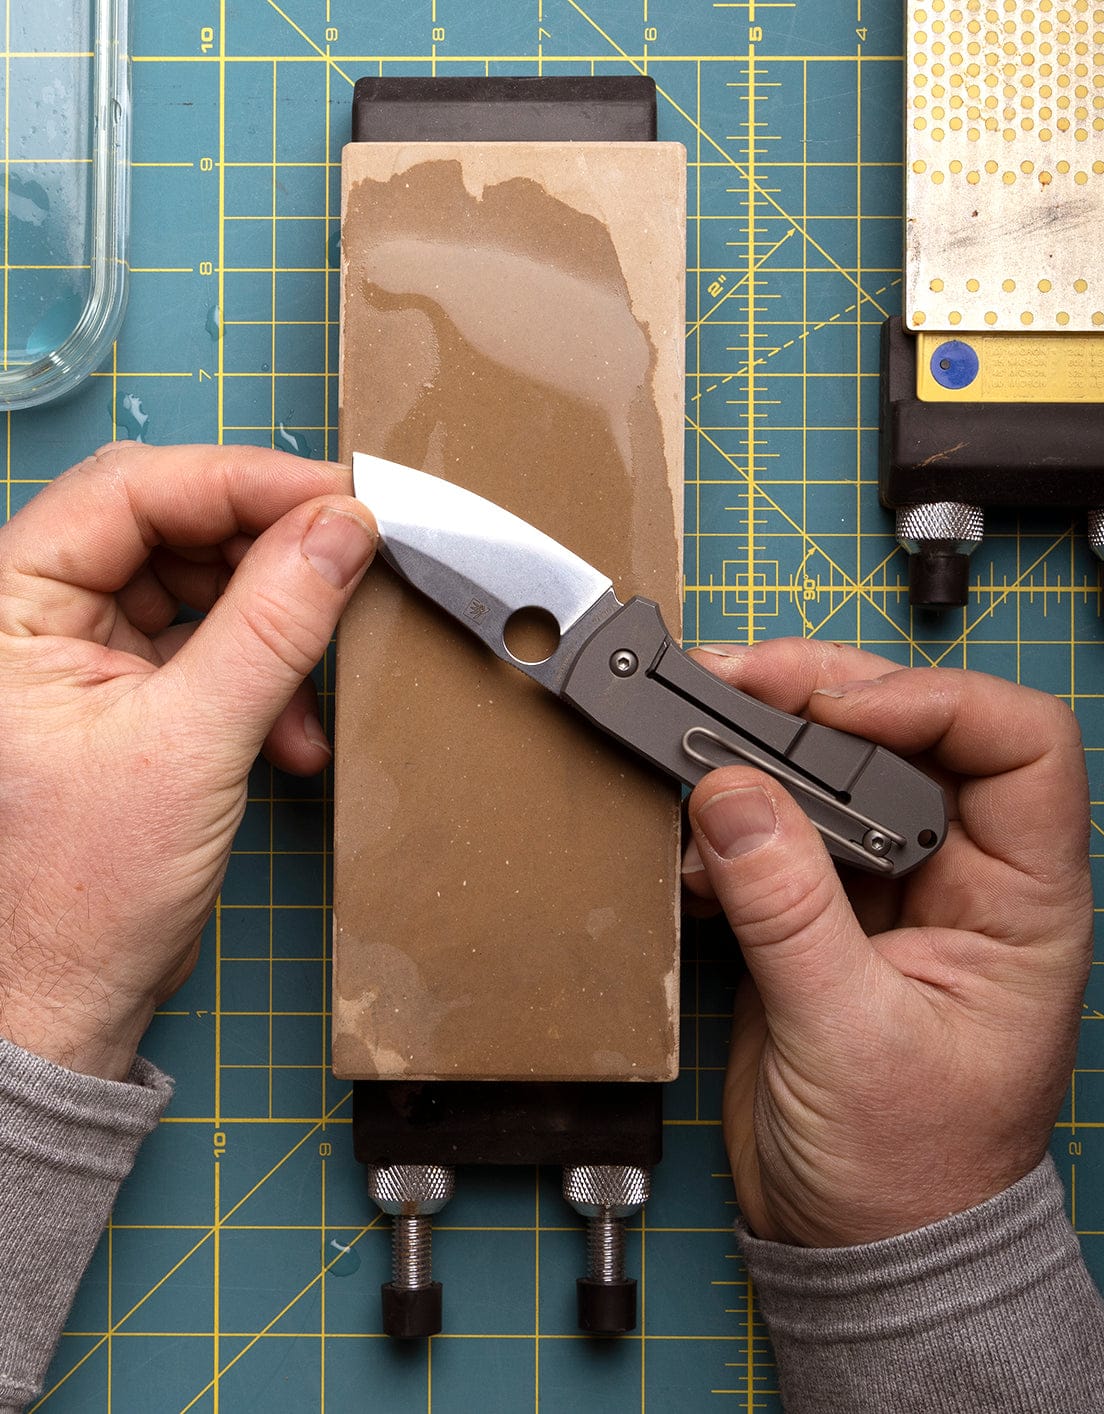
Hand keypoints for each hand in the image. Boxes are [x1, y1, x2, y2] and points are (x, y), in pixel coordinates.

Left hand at [0, 443, 376, 1080]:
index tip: (337, 497)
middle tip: (350, 562)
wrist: (68, 998)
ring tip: (314, 687)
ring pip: (202, 585)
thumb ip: (272, 626)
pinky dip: (268, 682)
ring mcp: (85, 653)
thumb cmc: (77, 892)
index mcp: (7, 604)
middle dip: (268, 554)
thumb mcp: (192, 744)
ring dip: (276, 630)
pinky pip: (216, 648)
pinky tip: (295, 737)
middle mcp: (38, 614)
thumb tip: (340, 530)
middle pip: (171, 526)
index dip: (242, 483)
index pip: (132, 491)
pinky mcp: (131, 695)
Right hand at [683, 640, 1092, 1247]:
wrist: (858, 1249)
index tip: (834, 711)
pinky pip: (771, 832)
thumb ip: (790, 911)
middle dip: (816, 698)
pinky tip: (686, 841)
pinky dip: (722, 821)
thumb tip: (732, 793)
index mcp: (1021, 902)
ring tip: (688, 740)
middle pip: (906, 737)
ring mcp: (883, 890)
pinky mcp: (816, 913)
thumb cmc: (909, 1171)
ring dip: (757, 748)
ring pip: (830, 774)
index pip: (1018, 747)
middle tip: (728, 683)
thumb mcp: (850, 1037)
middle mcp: (959, 877)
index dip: (934, 704)